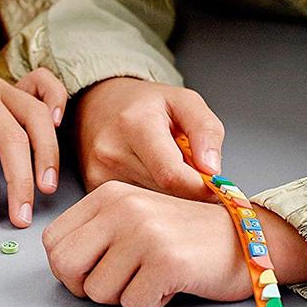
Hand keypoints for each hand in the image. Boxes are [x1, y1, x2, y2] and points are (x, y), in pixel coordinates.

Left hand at [42, 181, 306, 306]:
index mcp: (107, 195)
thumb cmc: (184, 236)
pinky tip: (171, 283)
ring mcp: (144, 233)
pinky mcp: (167, 261)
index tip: (94, 272)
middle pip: (65, 266)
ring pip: (99, 292)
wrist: (247, 238)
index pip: (53, 241)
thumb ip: (96, 233)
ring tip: (152, 276)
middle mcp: (122, 208)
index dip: (68, 268)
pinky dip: (151, 304)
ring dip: (125, 296)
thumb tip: (60, 265)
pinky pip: (134, 304)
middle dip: (86, 287)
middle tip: (118, 284)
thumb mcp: (133, 217)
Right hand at [75, 77, 224, 199]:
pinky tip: (149, 177)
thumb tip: (212, 170)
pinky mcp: (93, 187)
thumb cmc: (144, 103)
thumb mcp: (184, 101)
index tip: (214, 185)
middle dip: (186, 189)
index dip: (201, 187)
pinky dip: (150, 197)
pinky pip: (134, 205)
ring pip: (151, 204)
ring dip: (168, 194)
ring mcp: (98, 172)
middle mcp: (111, 150)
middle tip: (191, 173)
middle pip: (164, 192)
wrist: (98, 103)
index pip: (173, 176)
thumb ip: (206, 131)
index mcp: (135, 124)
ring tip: (167, 170)